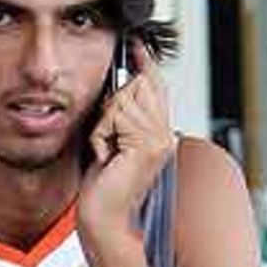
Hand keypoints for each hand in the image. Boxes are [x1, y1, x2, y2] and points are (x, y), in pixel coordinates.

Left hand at [76, 41, 175, 266]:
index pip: (156, 87)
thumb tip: (118, 87)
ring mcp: (158, 140)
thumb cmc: (103, 191)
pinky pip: (116, 116)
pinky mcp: (146, 145)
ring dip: (105, 124)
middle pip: (139, 85)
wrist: (104, 221)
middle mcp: (164, 136)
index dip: (144, 63)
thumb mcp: (110, 145)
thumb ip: (120, 118)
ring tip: (106, 153)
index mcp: (160, 135)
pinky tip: (106, 158)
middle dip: (113, 106)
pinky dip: (101, 135)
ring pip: (124, 99)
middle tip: (107, 141)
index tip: (135, 44)